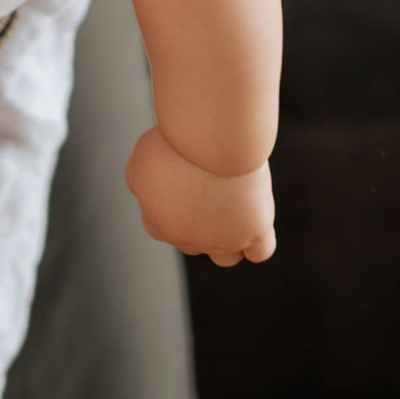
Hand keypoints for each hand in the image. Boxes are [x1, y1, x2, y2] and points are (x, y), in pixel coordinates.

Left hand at [124, 126, 277, 265]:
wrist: (212, 141)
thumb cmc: (176, 143)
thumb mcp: (144, 156)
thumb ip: (138, 177)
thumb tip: (144, 188)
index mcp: (158, 225)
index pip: (160, 227)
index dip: (170, 204)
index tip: (180, 177)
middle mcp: (190, 241)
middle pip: (194, 242)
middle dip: (199, 218)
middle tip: (207, 180)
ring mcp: (224, 240)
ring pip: (227, 257)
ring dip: (227, 238)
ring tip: (232, 204)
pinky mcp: (255, 231)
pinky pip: (261, 252)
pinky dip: (258, 242)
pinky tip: (255, 219)